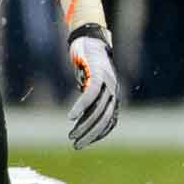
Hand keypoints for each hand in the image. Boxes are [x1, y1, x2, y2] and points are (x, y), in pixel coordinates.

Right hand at [67, 29, 119, 149]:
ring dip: (84, 125)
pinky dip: (81, 107)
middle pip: (104, 118)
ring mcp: (107, 81)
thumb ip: (89, 99)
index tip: (85, 143)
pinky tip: (71, 117)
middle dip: (90, 134)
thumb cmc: (88, 63)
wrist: (88, 38)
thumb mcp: (88, 84)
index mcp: (113, 94)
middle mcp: (113, 90)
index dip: (98, 134)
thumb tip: (82, 117)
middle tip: (76, 146)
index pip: (109, 121)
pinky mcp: (98, 73)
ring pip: (98, 109)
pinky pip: (91, 94)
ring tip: (71, 136)